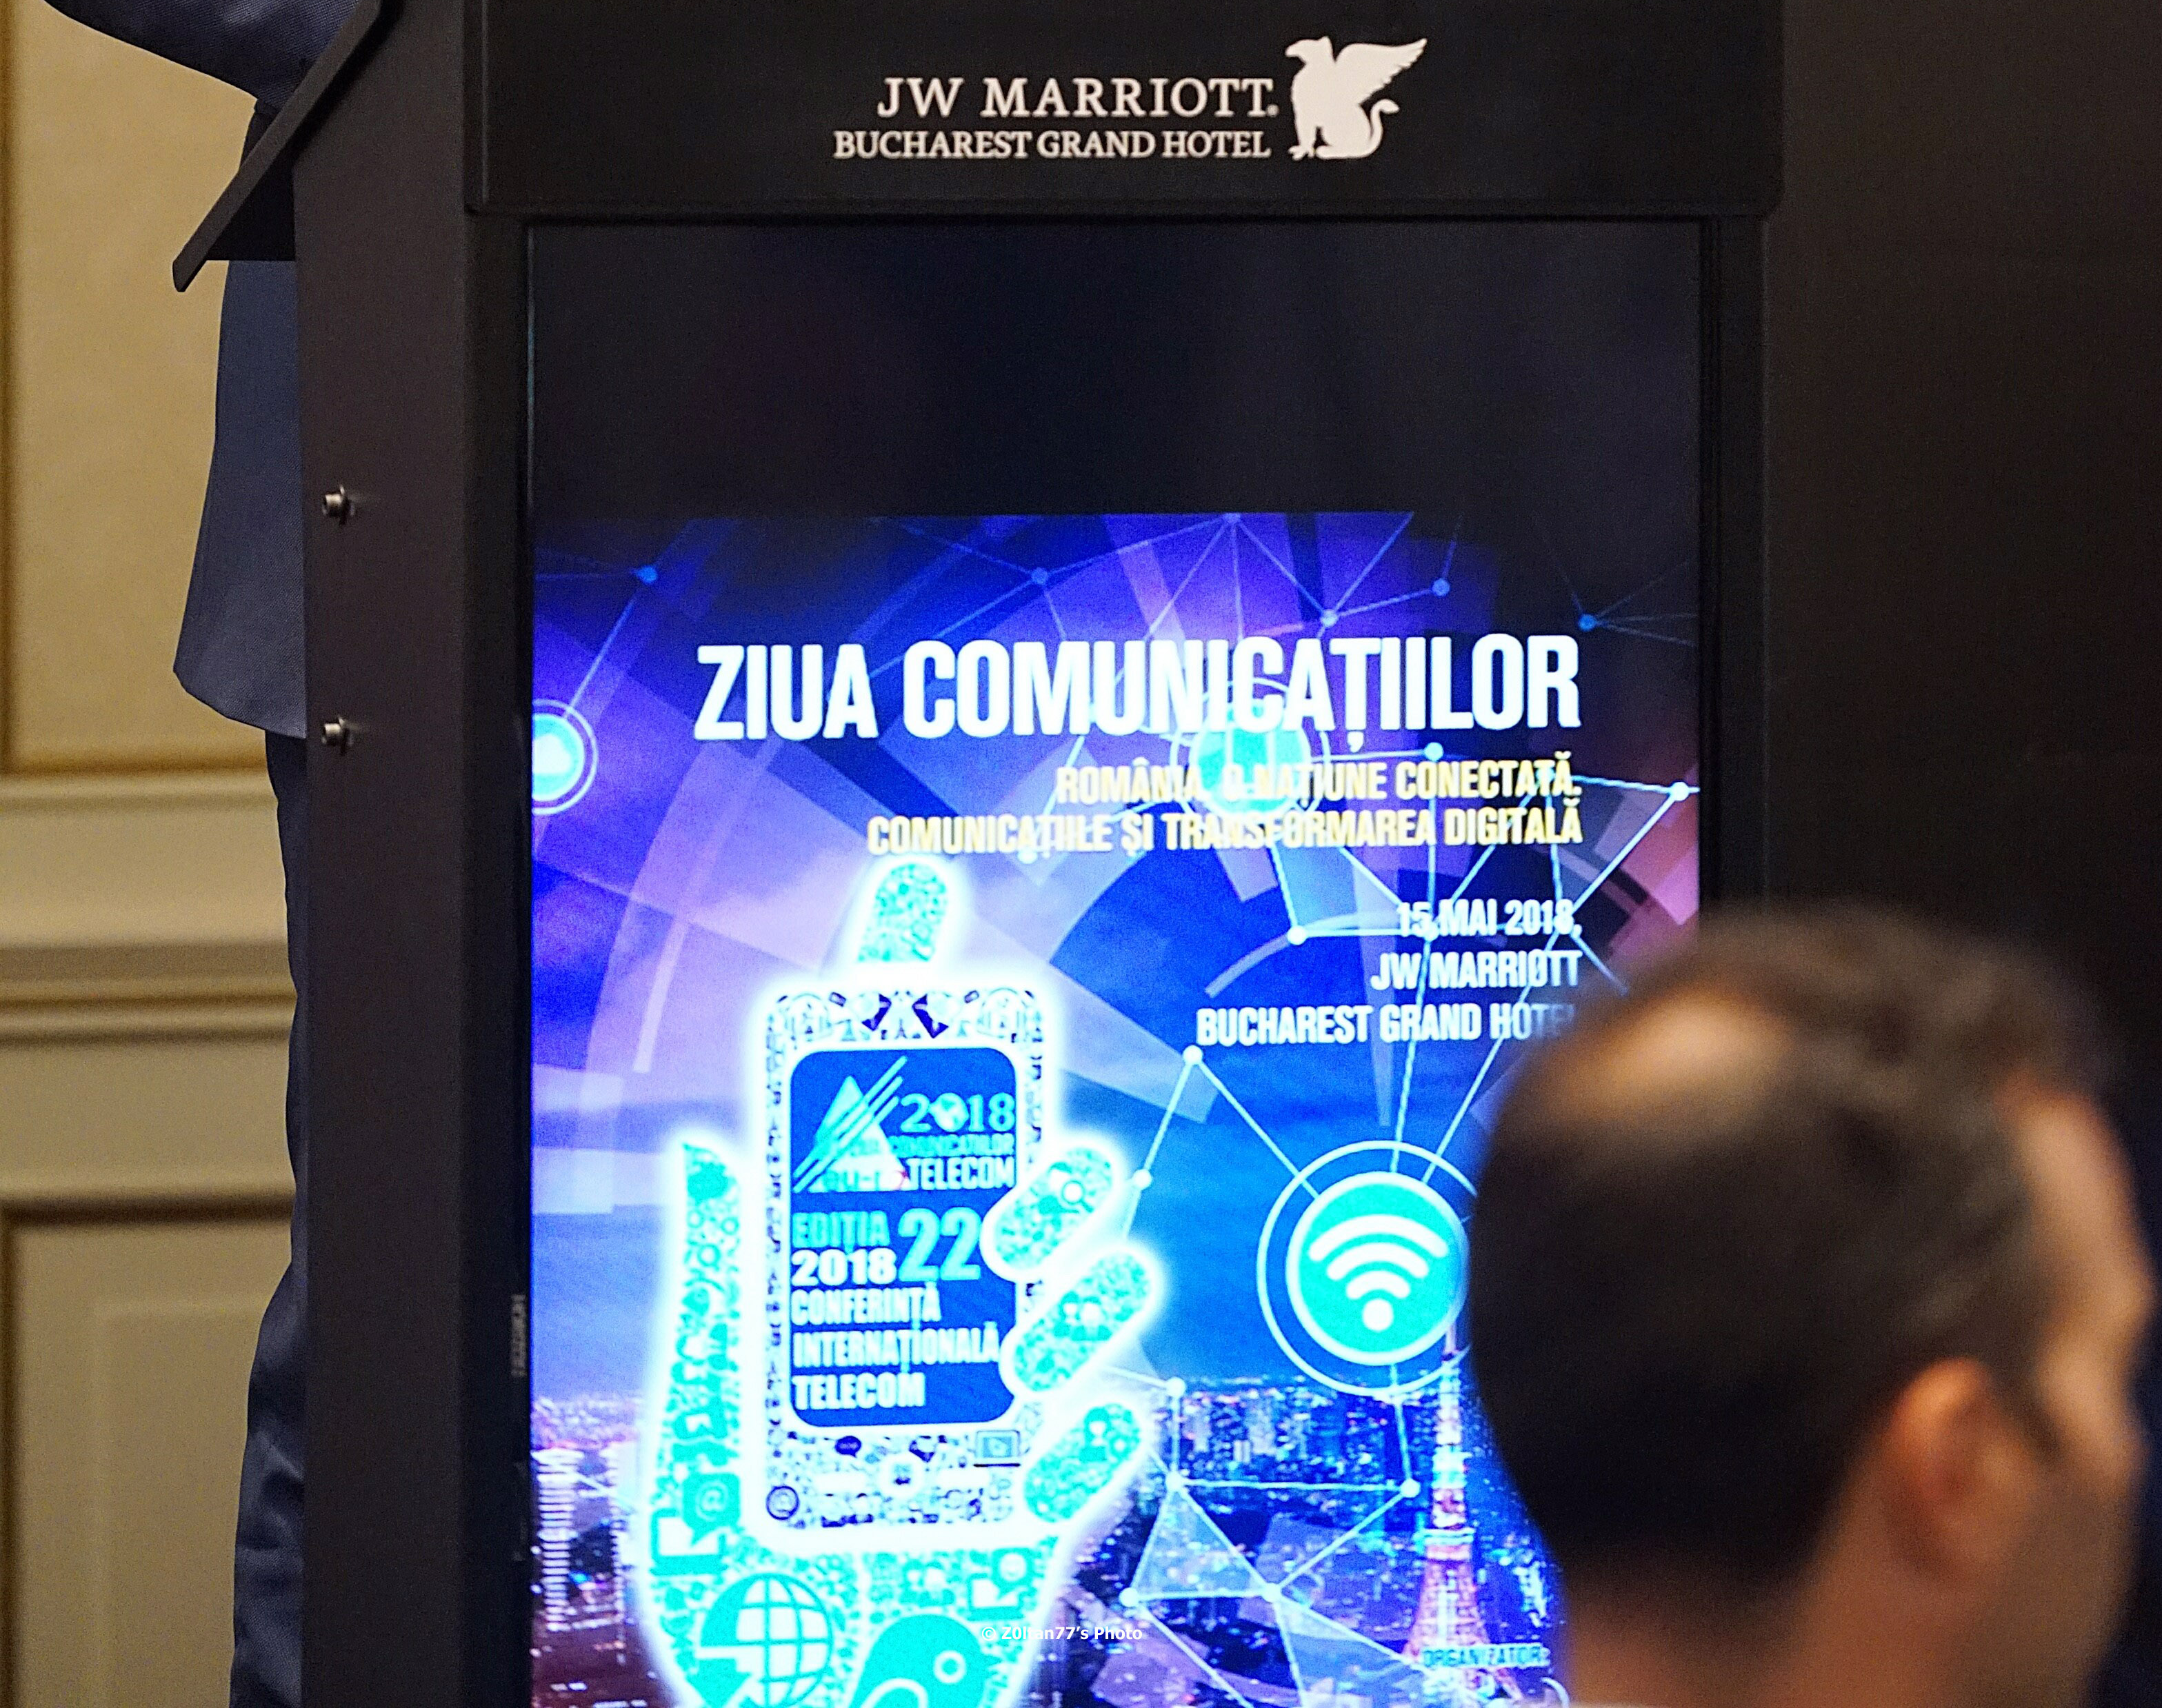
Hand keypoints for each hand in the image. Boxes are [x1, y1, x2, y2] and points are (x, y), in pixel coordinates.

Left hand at [644, 860, 1152, 1707]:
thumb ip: (716, 1302)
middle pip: (1035, 1178)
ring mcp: (1006, 1409)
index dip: (900, 997)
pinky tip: (1037, 1461)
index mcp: (852, 1290)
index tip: (914, 895)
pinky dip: (1093, 1428)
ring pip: (1097, 1283)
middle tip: (1005, 1208)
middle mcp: (944, 1327)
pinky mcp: (1051, 1504)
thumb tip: (704, 1149)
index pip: (883, 1115)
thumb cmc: (740, 1614)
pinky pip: (1114, 1427)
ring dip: (1082, 1284)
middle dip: (1047, 1162)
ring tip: (1022, 1327)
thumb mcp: (698, 1446)